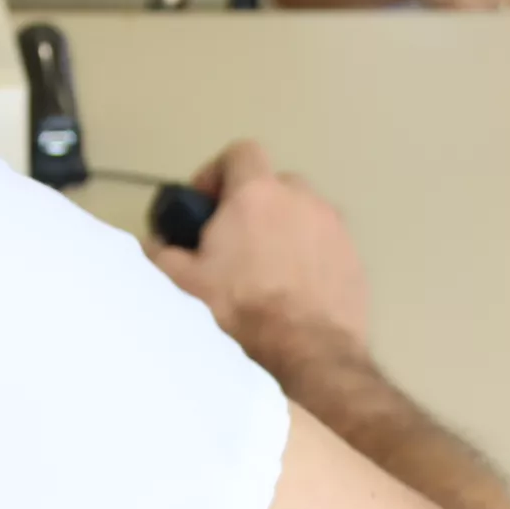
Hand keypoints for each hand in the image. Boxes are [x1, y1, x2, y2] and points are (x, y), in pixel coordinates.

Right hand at [148, 140, 370, 386]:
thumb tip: (154, 242)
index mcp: (257, 194)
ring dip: (284, 231)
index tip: (206, 207)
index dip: (218, 173)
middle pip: (275, 184)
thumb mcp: (183, 285)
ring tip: (266, 272)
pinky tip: (295, 294)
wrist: (310, 355)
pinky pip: (326, 246)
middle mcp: (302, 200)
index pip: (241, 152)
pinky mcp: (356, 260)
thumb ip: (160, 254)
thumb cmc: (241, 312)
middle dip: (254, 205)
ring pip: (304, 215)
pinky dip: (310, 258)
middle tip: (233, 243)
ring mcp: (335, 229)